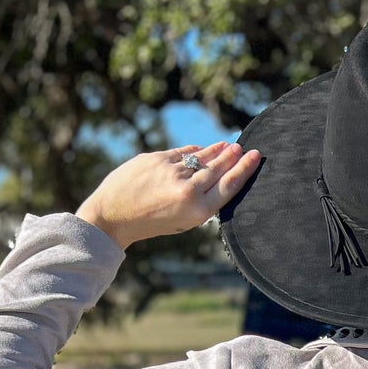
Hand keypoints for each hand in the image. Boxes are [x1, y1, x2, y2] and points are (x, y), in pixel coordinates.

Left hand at [76, 141, 260, 249]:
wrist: (113, 216)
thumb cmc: (151, 222)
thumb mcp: (182, 221)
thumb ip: (201, 200)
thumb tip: (216, 172)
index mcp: (198, 211)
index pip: (228, 185)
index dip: (244, 169)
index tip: (254, 156)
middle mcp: (188, 190)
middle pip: (218, 168)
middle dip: (233, 157)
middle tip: (243, 148)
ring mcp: (172, 171)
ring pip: (201, 157)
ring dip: (215, 151)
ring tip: (227, 146)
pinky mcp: (157, 158)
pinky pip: (182, 152)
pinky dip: (194, 151)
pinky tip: (201, 149)